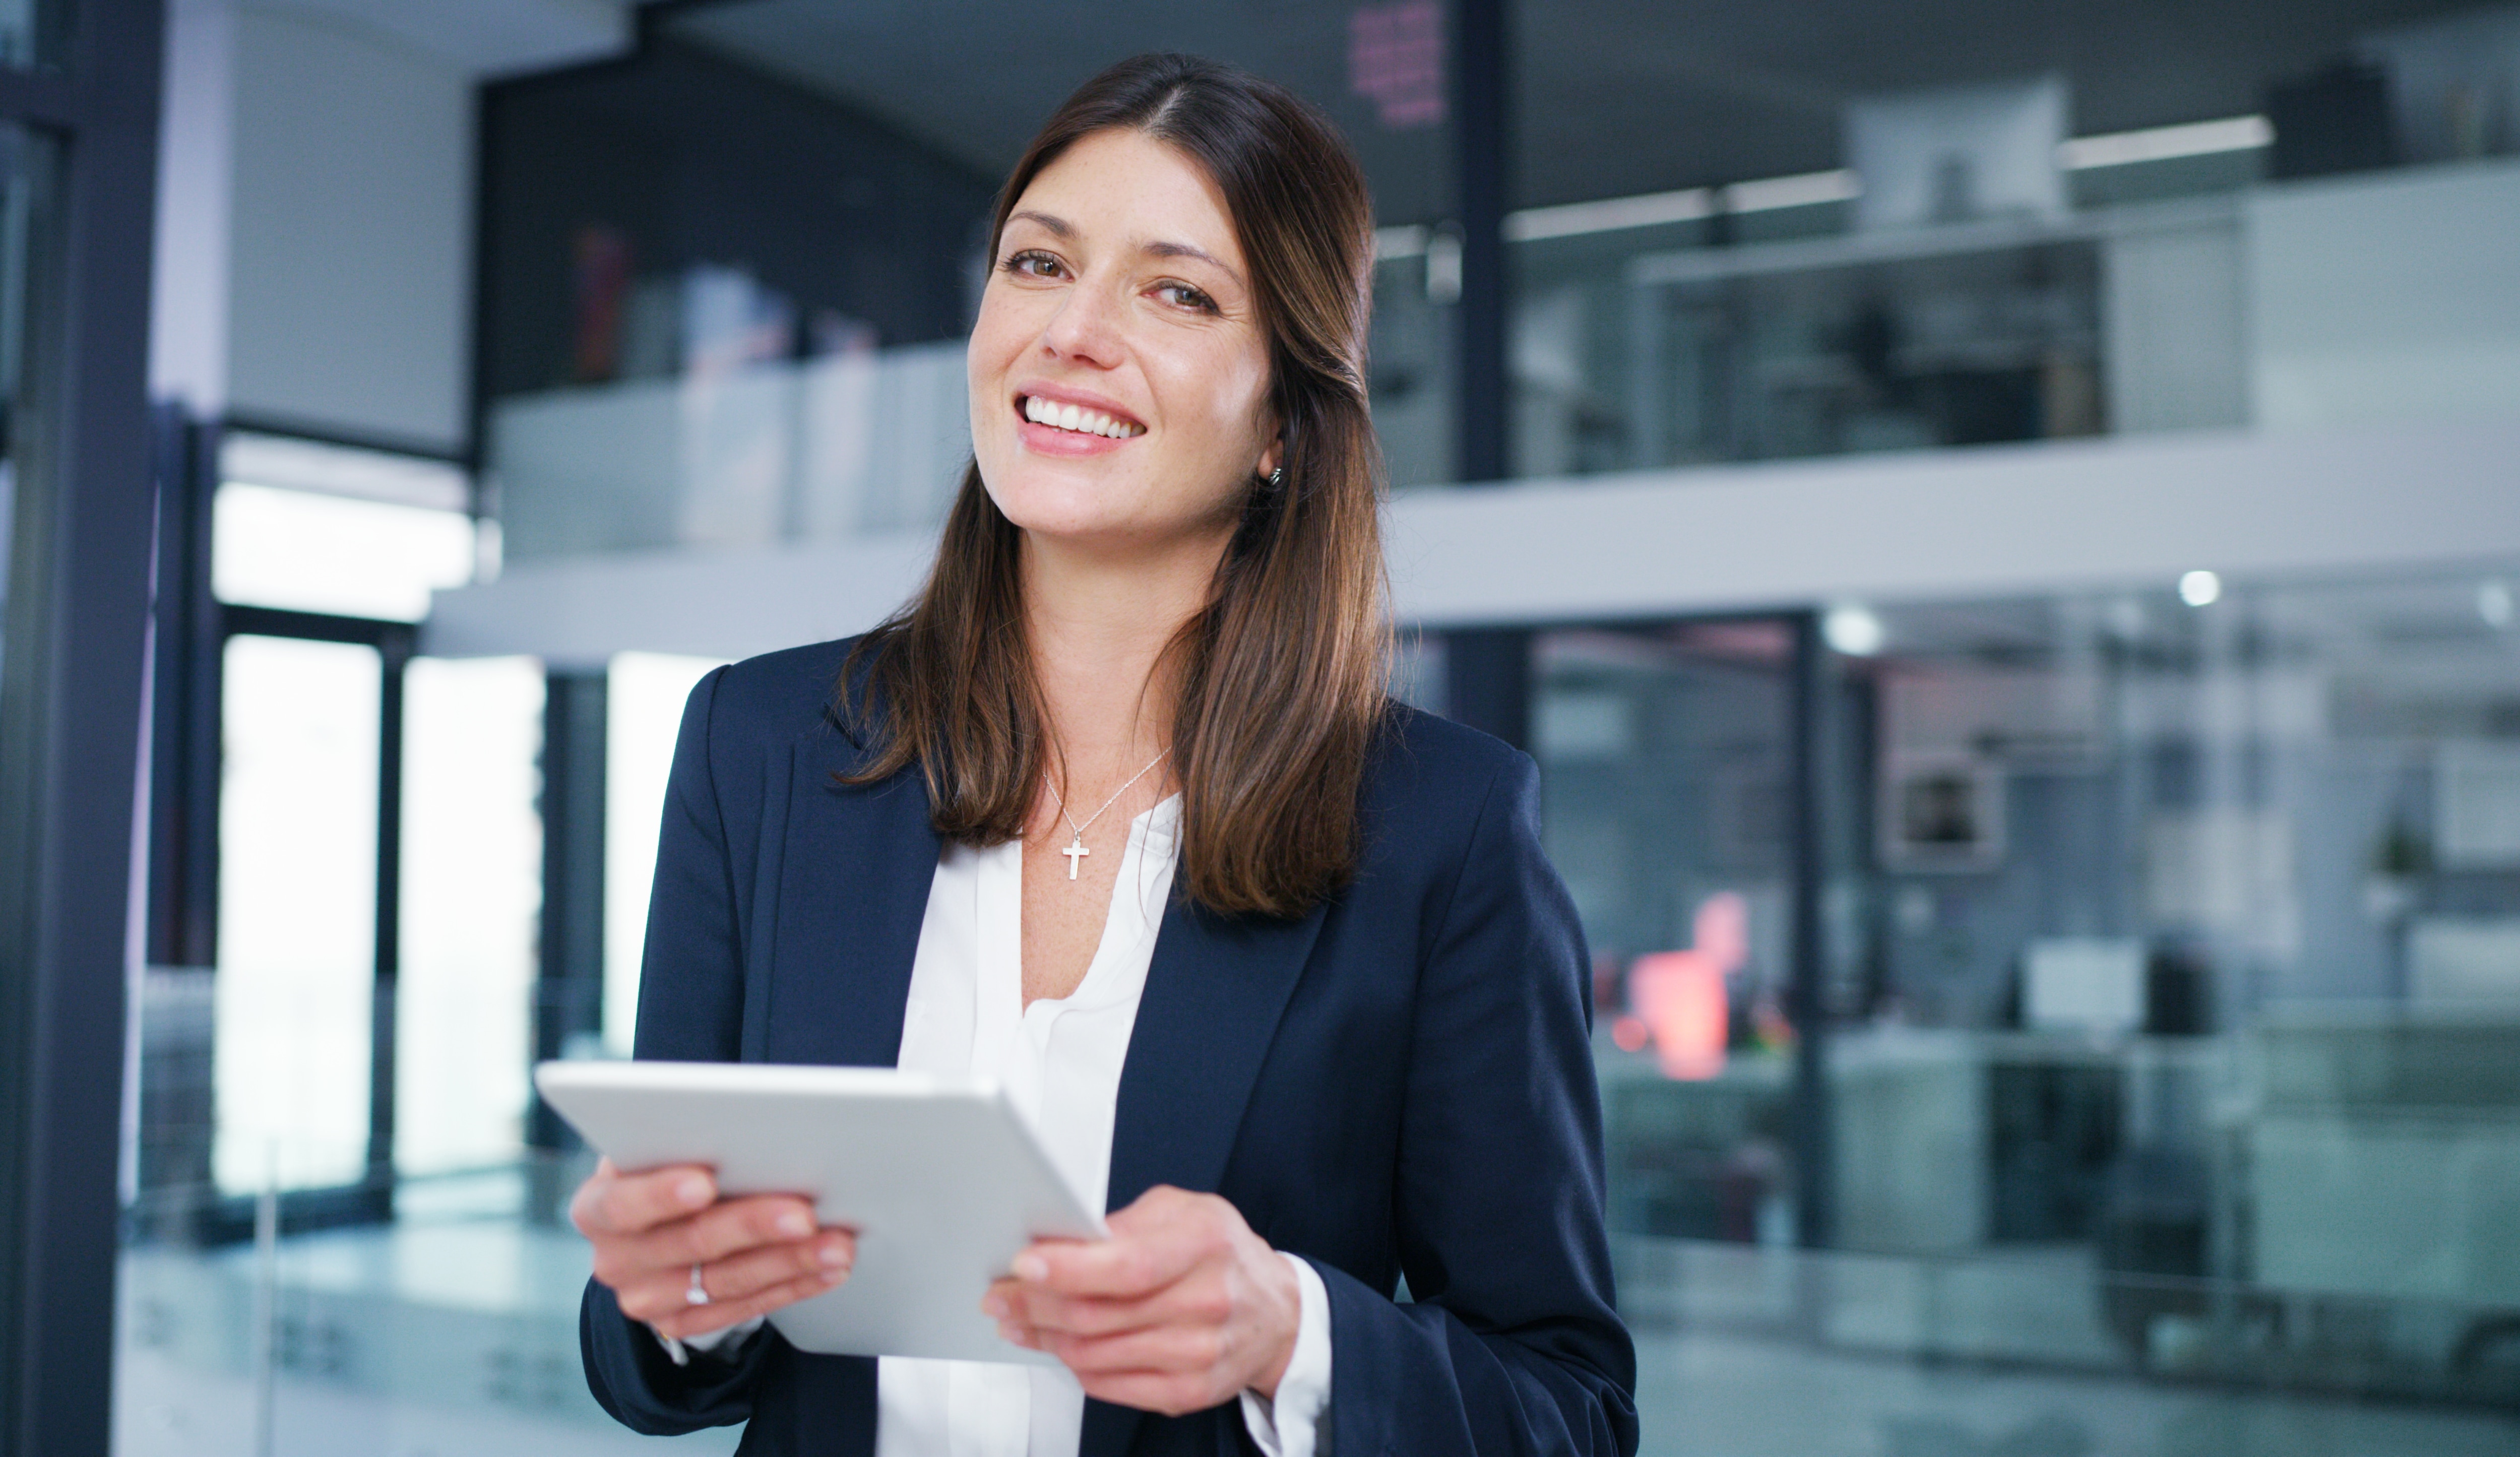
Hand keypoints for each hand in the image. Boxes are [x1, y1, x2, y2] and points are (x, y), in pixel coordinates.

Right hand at [570, 1157, 855, 1340]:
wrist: (653, 1224)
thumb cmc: (667, 1164)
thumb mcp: (660, 1147)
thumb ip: (689, 1139)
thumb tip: (753, 1128)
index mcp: (596, 1206)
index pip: (623, 1203)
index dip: (662, 1194)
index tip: (706, 1181)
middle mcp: (615, 1260)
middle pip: (690, 1243)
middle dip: (754, 1225)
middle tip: (806, 1213)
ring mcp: (647, 1299)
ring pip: (726, 1281)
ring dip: (790, 1261)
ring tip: (838, 1243)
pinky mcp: (682, 1324)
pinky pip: (745, 1309)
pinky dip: (794, 1286)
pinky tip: (828, 1269)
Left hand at [982, 1185, 1299, 1415]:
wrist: (1277, 1312)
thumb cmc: (1221, 1253)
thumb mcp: (1182, 1211)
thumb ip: (1124, 1223)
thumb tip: (1060, 1241)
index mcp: (1205, 1242)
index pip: (1128, 1264)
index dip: (1069, 1268)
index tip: (1022, 1264)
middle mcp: (1207, 1300)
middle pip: (1100, 1314)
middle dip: (1035, 1306)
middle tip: (1000, 1296)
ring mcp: (1200, 1352)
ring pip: (1096, 1354)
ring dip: (1044, 1338)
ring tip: (1018, 1322)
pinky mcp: (1191, 1391)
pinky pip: (1111, 1386)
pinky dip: (1075, 1367)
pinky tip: (1059, 1348)